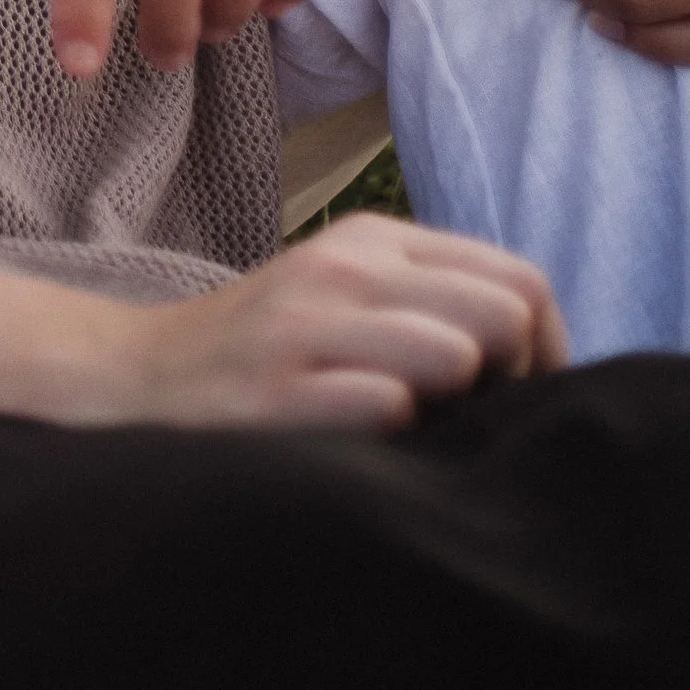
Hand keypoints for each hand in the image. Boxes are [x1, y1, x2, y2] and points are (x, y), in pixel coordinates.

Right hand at [129, 215, 566, 430]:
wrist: (144, 375)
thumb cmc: (273, 349)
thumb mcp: (349, 295)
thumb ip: (433, 302)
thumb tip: (541, 355)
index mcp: (375, 241)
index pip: (520, 277)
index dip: (545, 349)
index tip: (516, 397)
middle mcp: (346, 267)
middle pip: (503, 314)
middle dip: (511, 382)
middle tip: (469, 422)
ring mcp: (308, 326)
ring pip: (454, 354)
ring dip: (452, 410)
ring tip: (415, 432)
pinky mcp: (276, 389)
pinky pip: (385, 407)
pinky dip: (393, 437)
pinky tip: (362, 449)